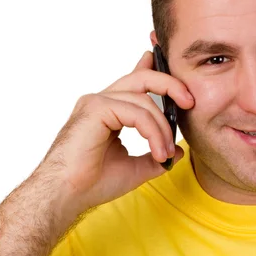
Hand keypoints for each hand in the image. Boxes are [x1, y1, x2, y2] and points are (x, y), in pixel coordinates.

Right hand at [38, 50, 194, 214]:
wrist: (65, 196)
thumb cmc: (91, 183)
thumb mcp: (134, 169)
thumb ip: (155, 156)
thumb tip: (177, 152)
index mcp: (108, 110)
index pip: (133, 81)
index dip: (150, 66)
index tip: (162, 59)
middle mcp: (101, 101)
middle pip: (142, 78)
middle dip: (170, 85)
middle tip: (190, 101)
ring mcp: (97, 102)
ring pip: (144, 100)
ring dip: (162, 128)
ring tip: (164, 153)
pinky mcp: (95, 108)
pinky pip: (137, 113)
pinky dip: (153, 132)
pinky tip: (157, 151)